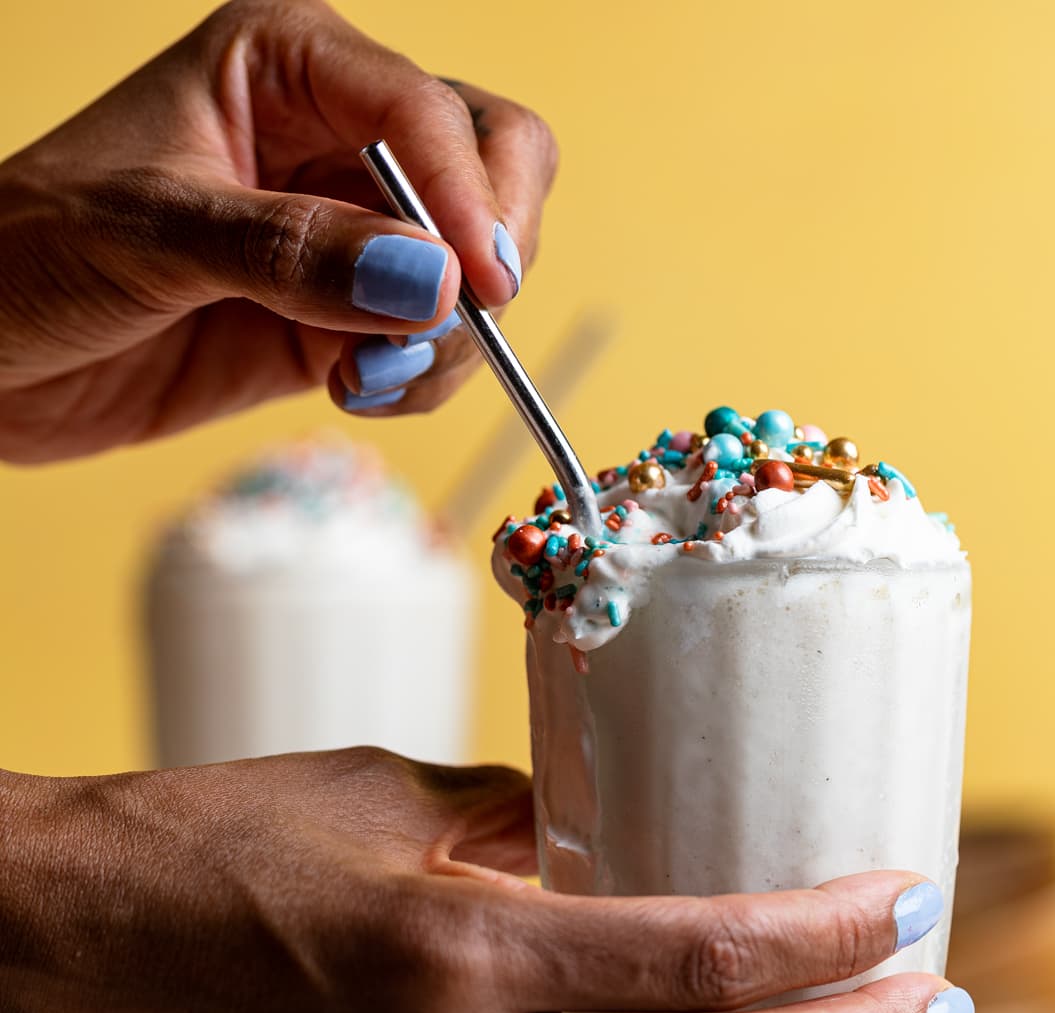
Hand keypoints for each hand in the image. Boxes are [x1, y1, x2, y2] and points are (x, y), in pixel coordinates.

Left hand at [0, 0, 556, 461]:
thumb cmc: (27, 256)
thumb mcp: (152, 235)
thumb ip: (295, 253)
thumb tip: (433, 281)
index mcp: (282, 60)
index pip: (426, 109)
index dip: (469, 194)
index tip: (479, 286)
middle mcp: (331, 135)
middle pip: (489, 165)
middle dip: (487, 253)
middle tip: (448, 326)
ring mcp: (345, 232)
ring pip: (470, 270)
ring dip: (445, 337)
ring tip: (361, 377)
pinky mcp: (339, 318)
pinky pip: (428, 345)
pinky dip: (416, 379)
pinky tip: (350, 390)